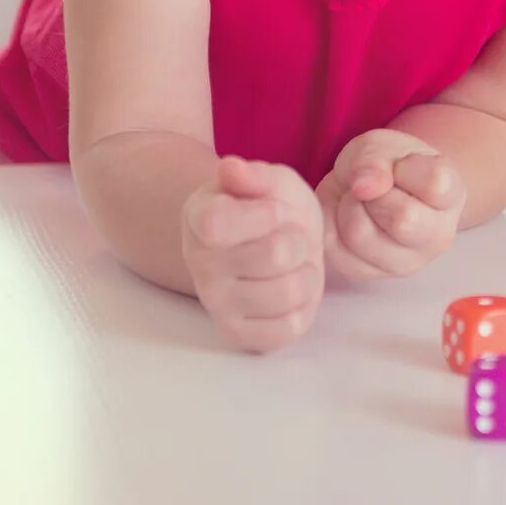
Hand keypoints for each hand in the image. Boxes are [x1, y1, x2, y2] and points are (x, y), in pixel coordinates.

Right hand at [181, 155, 325, 352]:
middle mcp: (199, 266)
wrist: (270, 241)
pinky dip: (303, 307)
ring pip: (289, 292)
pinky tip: (289, 287)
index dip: (265, 214)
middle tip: (289, 236)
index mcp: (199, 219)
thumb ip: (251, 175)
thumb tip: (231, 168)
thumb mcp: (268, 179)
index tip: (275, 210)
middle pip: (275, 255)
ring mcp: (217, 305)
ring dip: (305, 272)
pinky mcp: (240, 336)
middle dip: (298, 239)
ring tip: (293, 262)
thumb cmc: (267, 206)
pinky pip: (290, 328)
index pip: (219, 224)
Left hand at [316, 128, 466, 282]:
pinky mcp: (368, 273)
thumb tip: (365, 187)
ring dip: (348, 207)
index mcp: (452, 196)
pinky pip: (335, 249)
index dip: (406, 168)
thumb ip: (375, 159)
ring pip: (361, 236)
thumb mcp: (381, 145)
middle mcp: (438, 236)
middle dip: (374, 193)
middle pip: (403, 219)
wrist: (372, 190)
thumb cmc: (387, 166)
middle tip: (374, 187)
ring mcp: (406, 262)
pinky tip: (344, 215)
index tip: (400, 166)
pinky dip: (329, 222)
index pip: (436, 184)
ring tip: (358, 200)